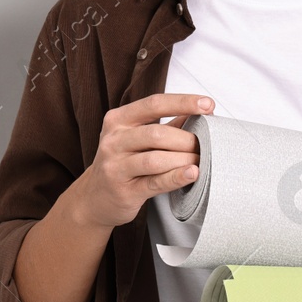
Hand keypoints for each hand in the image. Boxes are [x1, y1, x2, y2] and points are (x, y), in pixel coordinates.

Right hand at [66, 93, 213, 230]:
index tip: (207, 104)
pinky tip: (192, 173)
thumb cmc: (122, 163)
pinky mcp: (123, 190)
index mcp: (118, 120)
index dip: (183, 102)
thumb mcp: (136, 138)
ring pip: (155, 159)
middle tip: (204, 145)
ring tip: (199, 161)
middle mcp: (113, 140)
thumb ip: (166, 126)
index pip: (154, 104)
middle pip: (157, 133)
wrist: (94, 198)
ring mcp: (115, 166)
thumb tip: (201, 114)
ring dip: (184, 159)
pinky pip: (154, 182)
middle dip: (187, 139)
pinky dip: (176, 177)